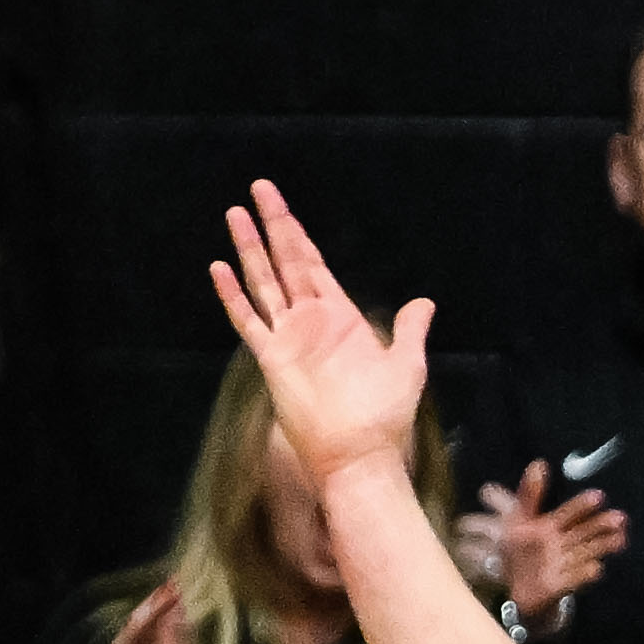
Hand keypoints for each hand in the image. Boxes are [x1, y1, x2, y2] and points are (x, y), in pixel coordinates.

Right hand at [206, 180, 441, 488]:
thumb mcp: (407, 365)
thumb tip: (424, 302)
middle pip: (286, 261)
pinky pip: (249, 320)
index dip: (298, 234)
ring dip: (250, 249)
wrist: (360, 456)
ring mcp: (288, 337)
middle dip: (273, 224)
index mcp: (340, 316)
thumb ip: (410, 330)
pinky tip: (219, 269)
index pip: (313, 264)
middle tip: (258, 188)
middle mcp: (310, 321)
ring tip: (235, 215)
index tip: (281, 206)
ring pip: (264, 281)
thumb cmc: (385, 416)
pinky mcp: (272, 358)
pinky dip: (233, 295)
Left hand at [487, 459, 626, 618]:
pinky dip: (584, 574)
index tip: (599, 496)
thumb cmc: (516, 551)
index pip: (570, 514)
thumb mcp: (517, 519)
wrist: (510, 586)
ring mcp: (562, 565)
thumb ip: (528, 494)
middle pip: (584, 533)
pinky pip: (573, 580)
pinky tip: (596, 568)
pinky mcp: (559, 586)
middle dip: (601, 526)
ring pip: (586, 553)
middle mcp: (562, 545)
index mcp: (551, 527)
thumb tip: (539, 464)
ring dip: (603, 546)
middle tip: (620, 517)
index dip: (583, 506)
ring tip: (621, 540)